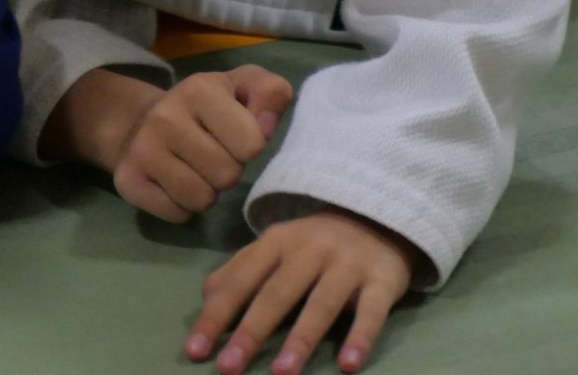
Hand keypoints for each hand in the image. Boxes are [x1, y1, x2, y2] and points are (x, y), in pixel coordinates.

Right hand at [102, 65, 293, 222]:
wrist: (141, 121)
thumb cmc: (207, 108)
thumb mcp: (243, 87)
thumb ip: (271, 93)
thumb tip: (267, 126)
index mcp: (198, 89)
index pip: (252, 144)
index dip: (249, 145)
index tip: (233, 136)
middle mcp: (165, 116)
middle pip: (227, 175)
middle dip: (227, 170)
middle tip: (213, 155)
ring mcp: (143, 149)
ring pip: (202, 199)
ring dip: (206, 191)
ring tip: (195, 169)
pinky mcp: (128, 180)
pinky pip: (177, 214)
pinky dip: (182, 207)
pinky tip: (174, 183)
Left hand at [185, 210, 414, 374]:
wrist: (376, 218)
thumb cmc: (313, 245)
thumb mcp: (273, 249)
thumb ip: (239, 272)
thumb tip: (206, 304)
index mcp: (276, 242)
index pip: (240, 281)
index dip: (216, 316)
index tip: (195, 351)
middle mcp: (309, 249)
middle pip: (276, 293)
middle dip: (250, 331)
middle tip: (228, 368)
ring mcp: (347, 264)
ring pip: (321, 304)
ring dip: (300, 339)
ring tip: (281, 373)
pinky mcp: (381, 281)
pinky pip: (371, 312)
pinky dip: (360, 338)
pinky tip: (347, 366)